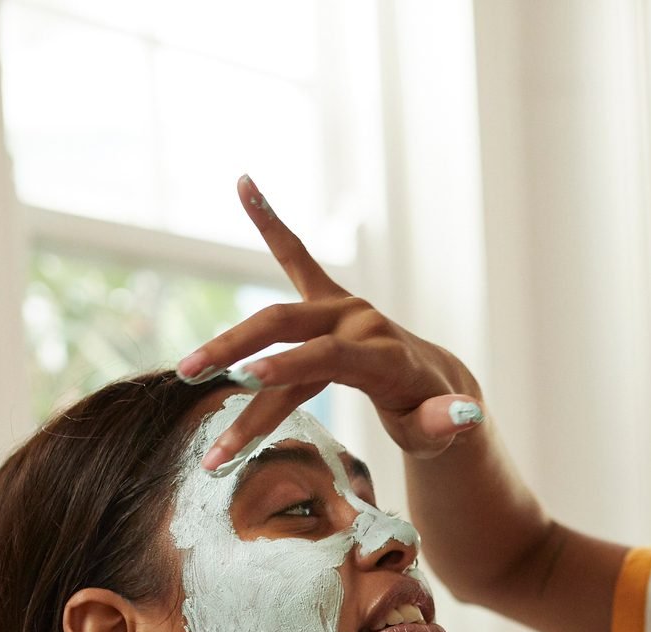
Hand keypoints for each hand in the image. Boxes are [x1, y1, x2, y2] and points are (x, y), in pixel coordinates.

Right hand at [176, 175, 488, 470]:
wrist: (437, 383)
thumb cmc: (431, 416)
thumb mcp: (439, 429)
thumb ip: (446, 422)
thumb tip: (465, 413)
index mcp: (385, 354)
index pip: (328, 358)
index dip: (289, 366)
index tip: (246, 380)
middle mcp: (360, 321)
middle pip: (289, 330)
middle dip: (238, 353)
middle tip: (192, 374)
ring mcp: (341, 307)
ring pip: (275, 322)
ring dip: (228, 345)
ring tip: (185, 371)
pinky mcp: (328, 299)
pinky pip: (294, 256)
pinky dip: (270, 221)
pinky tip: (245, 183)